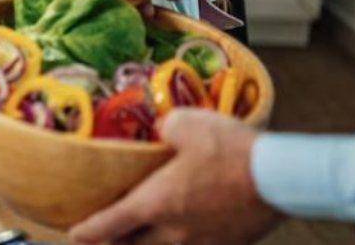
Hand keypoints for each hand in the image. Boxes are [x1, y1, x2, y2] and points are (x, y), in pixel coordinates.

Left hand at [68, 109, 281, 244]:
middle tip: (103, 237)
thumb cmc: (230, 150)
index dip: (86, 232)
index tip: (73, 234)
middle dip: (113, 244)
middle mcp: (173, 231)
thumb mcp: (186, 122)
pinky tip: (184, 235)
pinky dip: (181, 244)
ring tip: (139, 237)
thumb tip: (161, 128)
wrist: (281, 178)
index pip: (109, 225)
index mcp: (155, 203)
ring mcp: (202, 243)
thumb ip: (164, 126)